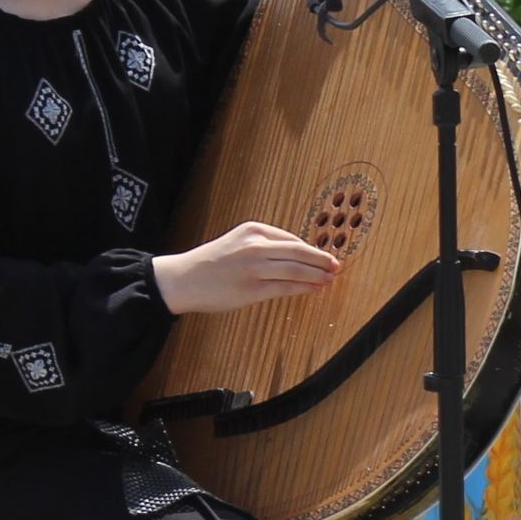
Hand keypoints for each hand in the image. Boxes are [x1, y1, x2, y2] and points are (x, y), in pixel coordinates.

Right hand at [152, 221, 337, 312]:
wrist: (184, 279)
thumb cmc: (211, 262)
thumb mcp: (237, 242)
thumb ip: (262, 245)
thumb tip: (294, 255)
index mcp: (253, 230)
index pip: (291, 239)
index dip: (311, 250)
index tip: (323, 256)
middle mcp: (255, 246)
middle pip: (299, 251)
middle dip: (321, 259)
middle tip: (336, 265)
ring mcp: (254, 268)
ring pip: (296, 270)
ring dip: (317, 275)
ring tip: (330, 279)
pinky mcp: (252, 289)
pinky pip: (285, 287)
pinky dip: (304, 287)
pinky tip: (314, 289)